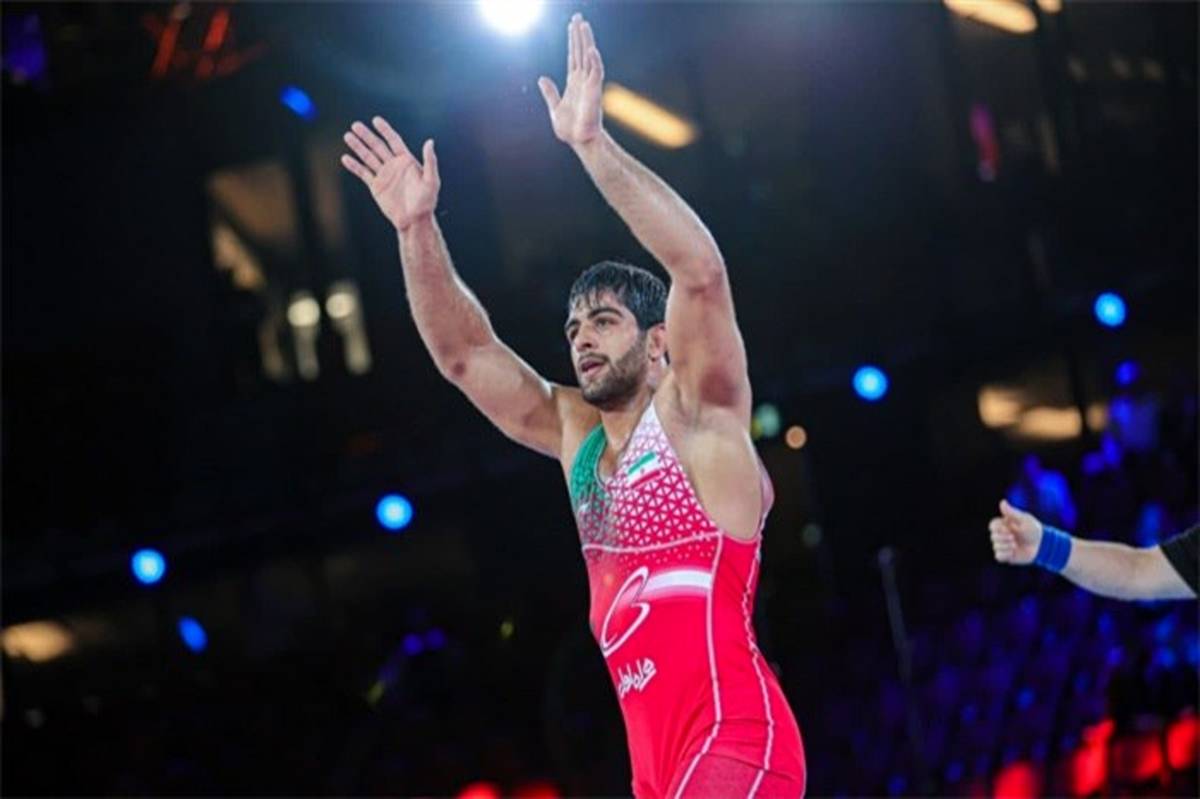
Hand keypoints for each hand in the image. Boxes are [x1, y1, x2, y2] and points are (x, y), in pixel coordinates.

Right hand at [341, 117, 438, 231]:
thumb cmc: (426, 202)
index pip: (394, 141)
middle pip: (377, 146)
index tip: (375, 120)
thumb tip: (430, 141)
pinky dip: (354, 166)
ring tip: (347, 136)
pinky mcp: (376, 186)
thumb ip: (430, 161)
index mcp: (407, 161)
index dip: (385, 130)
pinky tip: (345, 158)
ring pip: (368, 157)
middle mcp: (394, 165)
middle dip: (366, 135)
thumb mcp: (432, 181)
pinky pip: (363, 173)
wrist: (414, 221)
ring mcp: (384, 175)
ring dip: (358, 147)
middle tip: (355, 125)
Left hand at [538, 13, 604, 147]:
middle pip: (580, 51)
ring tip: (583, 25)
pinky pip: (595, 73)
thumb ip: (550, 92)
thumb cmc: (570, 129)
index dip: (572, 40)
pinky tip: (590, 49)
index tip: (572, 25)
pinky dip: (594, 61)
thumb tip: (542, 79)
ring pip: (588, 57)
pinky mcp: (594, 91)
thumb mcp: (554, 108)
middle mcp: (582, 80)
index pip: (573, 56)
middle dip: (579, 34)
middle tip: (578, 16)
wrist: (579, 142)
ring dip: (586, 41)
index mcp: (573, 82)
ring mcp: (589, 84)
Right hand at [989, 499, 1043, 564]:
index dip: (997, 528)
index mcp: (1004, 525)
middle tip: (1013, 538)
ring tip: (1015, 545)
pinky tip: (1013, 552)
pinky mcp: (1006, 555)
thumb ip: (1012, 512)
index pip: (992, 526)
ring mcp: (1004, 546)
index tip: (1007, 529)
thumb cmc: (1034, 530)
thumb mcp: (1024, 520)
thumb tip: (1002, 502)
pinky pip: (998, 556)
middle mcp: (1002, 535)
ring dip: (1005, 546)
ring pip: (995, 546)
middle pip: (993, 536)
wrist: (1042, 545)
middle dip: (1003, 538)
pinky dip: (1005, 554)